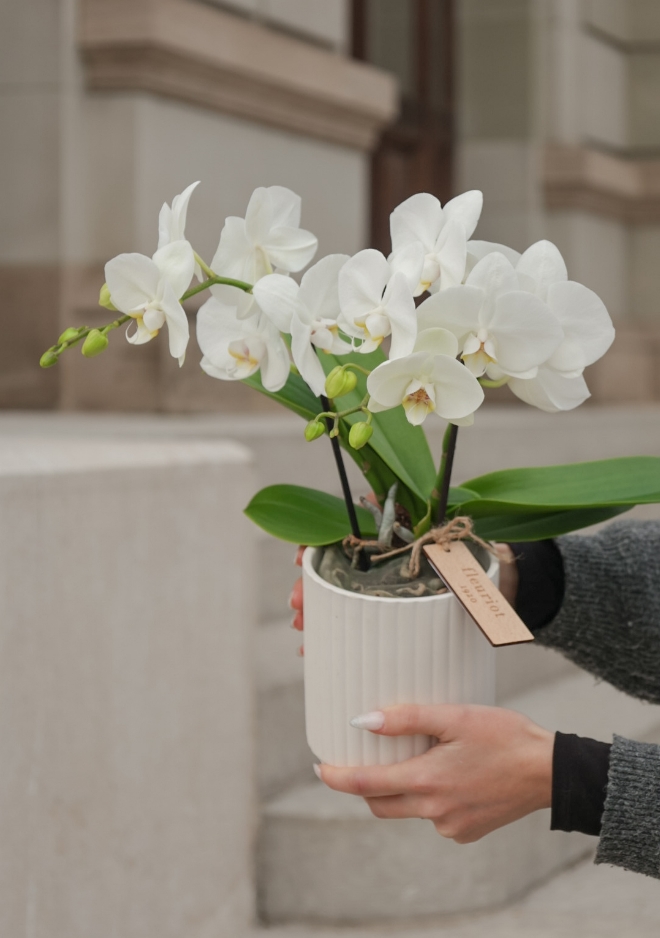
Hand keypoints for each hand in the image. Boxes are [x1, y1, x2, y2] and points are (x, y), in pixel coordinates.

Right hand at [290, 542, 519, 632]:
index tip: (303, 560)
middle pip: (338, 567)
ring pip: (340, 593)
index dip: (321, 543)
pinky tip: (316, 648)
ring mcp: (388, 587)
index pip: (352, 533)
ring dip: (316, 610)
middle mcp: (390, 560)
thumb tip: (478, 567)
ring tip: (304, 633)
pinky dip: (333, 629)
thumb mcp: (480, 570)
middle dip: (312, 586)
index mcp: (402, 540)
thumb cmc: (494, 572)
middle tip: (299, 609)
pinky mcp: (394, 613)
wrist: (513, 588)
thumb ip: (472, 567)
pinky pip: (355, 617)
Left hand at [316, 704, 552, 842]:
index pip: (365, 785)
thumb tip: (363, 722)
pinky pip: (434, 815)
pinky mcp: (466, 832)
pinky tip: (450, 773)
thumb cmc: (504, 736)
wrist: (550, 772)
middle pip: (380, 803)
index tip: (319, 768)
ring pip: (409, 809)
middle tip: (360, 761)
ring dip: (403, 788)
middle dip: (365, 786)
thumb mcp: (455, 716)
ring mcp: (451, 826)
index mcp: (427, 782)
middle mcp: (434, 811)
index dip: (336, 778)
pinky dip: (430, 796)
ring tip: (419, 756)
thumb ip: (407, 719)